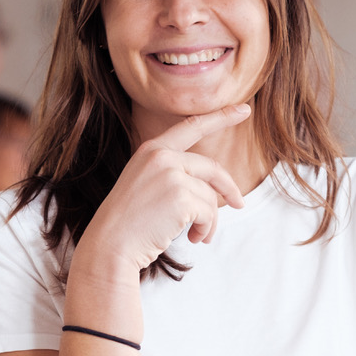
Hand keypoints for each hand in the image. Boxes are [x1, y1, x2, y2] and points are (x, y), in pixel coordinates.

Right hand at [80, 104, 251, 273]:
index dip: (221, 117)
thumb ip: (175, 175)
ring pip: (210, 196)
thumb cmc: (129, 223)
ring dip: (209, 221)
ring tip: (198, 236)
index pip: (192, 126)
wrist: (111, 245)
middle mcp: (162, 156)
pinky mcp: (180, 197)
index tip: (244, 109)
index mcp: (152, 149)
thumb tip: (215, 187)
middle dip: (229, 189)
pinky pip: (209, 213)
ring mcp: (171, 175)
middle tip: (239, 205)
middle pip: (212, 168)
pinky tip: (193, 238)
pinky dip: (205, 229)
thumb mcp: (147, 185)